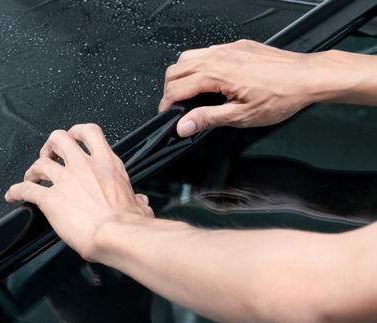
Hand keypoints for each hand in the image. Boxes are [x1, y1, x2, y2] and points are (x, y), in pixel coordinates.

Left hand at [4, 124, 152, 260]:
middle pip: (60, 138)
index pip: (90, 133)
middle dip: (51, 145)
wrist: (117, 235)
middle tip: (49, 155)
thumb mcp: (141, 207)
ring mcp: (66, 181)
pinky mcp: (50, 199)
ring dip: (33, 170)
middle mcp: (84, 167)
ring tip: (31, 177)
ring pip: (40, 163)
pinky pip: (26, 189)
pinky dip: (15, 191)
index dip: (77, 132)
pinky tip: (12, 196)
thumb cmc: (130, 224)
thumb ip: (138, 202)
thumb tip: (141, 203)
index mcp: (108, 164)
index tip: (73, 138)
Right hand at [159, 40, 318, 136]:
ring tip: (187, 94)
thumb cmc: (282, 95)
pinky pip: (206, 51)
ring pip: (188, 57)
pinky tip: (208, 80)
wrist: (308, 77)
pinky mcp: (237, 46)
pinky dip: (198, 66)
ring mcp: (228, 48)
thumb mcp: (241, 116)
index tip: (167, 118)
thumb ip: (207, 119)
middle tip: (175, 108)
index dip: (166, 106)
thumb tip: (183, 126)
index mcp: (217, 73)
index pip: (176, 89)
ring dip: (181, 76)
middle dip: (169, 91)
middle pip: (175, 70)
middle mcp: (219, 56)